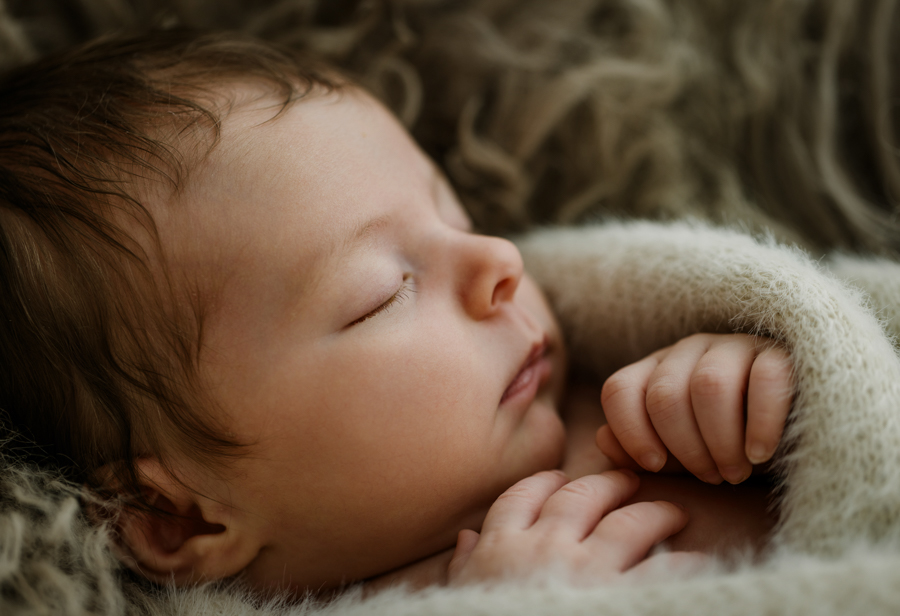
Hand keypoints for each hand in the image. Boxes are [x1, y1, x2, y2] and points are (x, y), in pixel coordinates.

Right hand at [447, 469, 698, 585]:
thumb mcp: (460, 597)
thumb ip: (465, 566)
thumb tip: (467, 540)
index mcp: (501, 547)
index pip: (523, 497)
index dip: (545, 484)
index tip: (559, 479)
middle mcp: (545, 548)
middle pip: (582, 497)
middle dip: (608, 485)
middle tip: (628, 480)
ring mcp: (586, 571)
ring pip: (628, 523)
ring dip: (654, 513)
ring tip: (673, 513)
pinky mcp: (621, 597)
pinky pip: (663, 570)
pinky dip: (684, 563)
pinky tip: (697, 562)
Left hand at [597, 333, 792, 484]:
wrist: (799, 435)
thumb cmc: (729, 445)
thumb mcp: (680, 455)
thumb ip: (639, 449)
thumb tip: (603, 438)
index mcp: (655, 370)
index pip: (619, 390)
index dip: (631, 432)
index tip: (655, 466)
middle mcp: (688, 350)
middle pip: (664, 395)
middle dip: (685, 447)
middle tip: (712, 477)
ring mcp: (734, 345)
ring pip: (708, 386)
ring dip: (720, 441)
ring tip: (736, 471)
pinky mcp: (780, 352)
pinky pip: (764, 379)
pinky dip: (760, 423)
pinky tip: (761, 453)